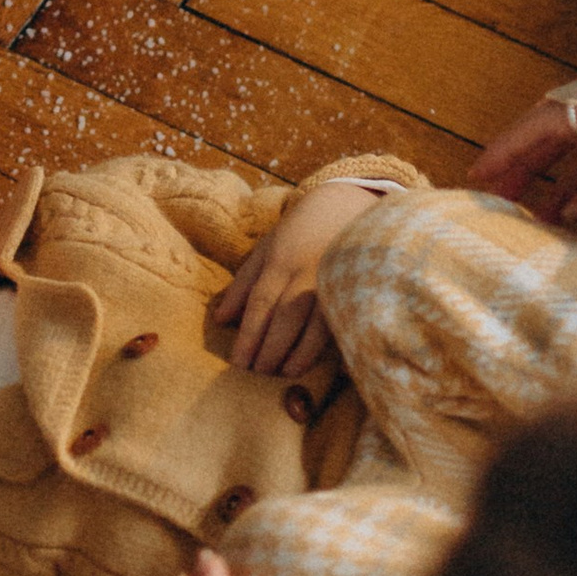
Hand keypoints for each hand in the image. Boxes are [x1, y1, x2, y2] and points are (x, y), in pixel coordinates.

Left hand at [209, 180, 383, 375]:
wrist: (349, 201)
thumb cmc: (300, 229)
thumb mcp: (267, 247)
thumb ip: (242, 283)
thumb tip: (220, 320)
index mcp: (281, 261)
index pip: (260, 305)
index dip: (248, 337)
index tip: (238, 362)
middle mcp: (307, 273)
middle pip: (284, 320)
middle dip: (269, 351)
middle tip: (257, 374)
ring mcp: (336, 281)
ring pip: (314, 327)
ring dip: (297, 355)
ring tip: (283, 373)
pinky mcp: (357, 288)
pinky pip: (342, 323)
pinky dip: (330, 346)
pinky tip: (318, 363)